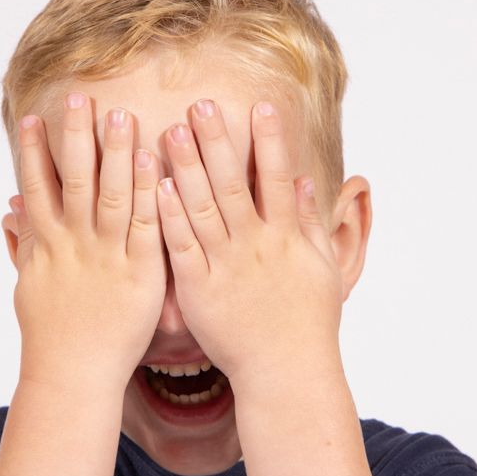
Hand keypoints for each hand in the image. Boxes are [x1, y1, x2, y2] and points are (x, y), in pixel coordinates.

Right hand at [9, 96, 166, 391]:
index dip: (32, 152)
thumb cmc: (52, 333)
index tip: (30, 116)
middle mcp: (75, 245)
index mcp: (47, 246)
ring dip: (115, 153)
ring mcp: (108, 257)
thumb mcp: (30, 284)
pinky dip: (148, 193)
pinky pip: (146, 226)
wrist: (75, 373)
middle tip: (81, 96)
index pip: (37, 189)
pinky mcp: (140, 273)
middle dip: (76, 137)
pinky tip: (153, 162)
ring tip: (120, 114)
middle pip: (74, 181)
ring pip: (111, 195)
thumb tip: (9, 210)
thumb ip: (23, 243)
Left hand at [155, 99, 343, 386]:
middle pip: (232, 184)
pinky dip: (169, 217)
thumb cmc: (307, 323)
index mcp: (285, 238)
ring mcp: (225, 266)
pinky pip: (181, 247)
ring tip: (171, 131)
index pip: (276, 179)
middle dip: (217, 142)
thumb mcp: (321, 270)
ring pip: (202, 208)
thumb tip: (303, 184)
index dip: (270, 142)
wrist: (285, 371)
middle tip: (201, 104)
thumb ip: (308, 225)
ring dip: (186, 167)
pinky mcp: (199, 289)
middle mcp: (254, 246)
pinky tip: (155, 187)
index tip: (261, 105)